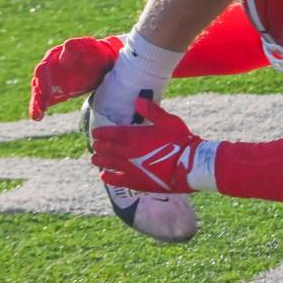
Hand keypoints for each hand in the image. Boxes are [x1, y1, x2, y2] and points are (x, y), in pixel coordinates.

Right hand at [29, 35, 122, 119]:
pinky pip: (43, 100)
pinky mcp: (54, 91)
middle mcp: (49, 68)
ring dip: (37, 102)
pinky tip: (37, 117)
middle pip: (40, 80)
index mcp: (55, 55)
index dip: (44, 76)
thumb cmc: (95, 54)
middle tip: (42, 101)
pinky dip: (38, 108)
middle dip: (41, 91)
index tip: (44, 87)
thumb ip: (78, 47)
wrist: (103, 64)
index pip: (45, 66)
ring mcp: (50, 80)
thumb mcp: (89, 48)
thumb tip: (68, 43)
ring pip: (39, 91)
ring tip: (38, 113)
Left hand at [91, 98, 208, 193]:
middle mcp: (126, 151)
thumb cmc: (180, 141)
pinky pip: (115, 180)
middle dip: (99, 146)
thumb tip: (138, 100)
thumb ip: (152, 111)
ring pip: (107, 163)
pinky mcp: (134, 181)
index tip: (96, 133)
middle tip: (96, 145)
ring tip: (96, 159)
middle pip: (106, 148)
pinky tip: (105, 175)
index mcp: (134, 136)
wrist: (187, 166)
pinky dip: (107, 177)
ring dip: (99, 160)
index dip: (101, 133)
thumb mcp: (169, 121)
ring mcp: (128, 167)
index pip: (110, 133)